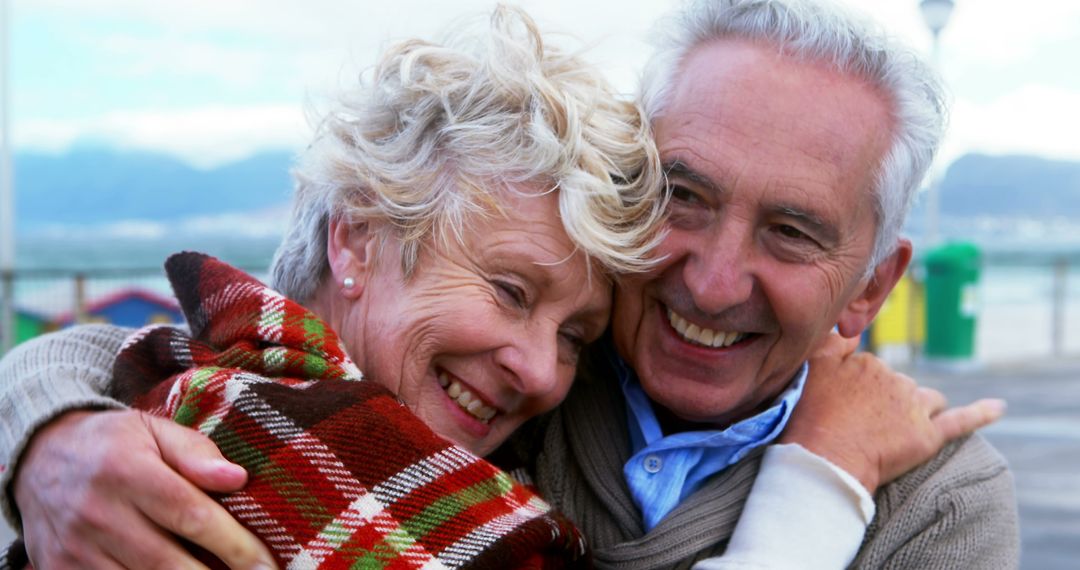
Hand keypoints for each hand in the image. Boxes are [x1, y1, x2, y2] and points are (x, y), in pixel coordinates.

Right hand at [13, 409, 277, 568]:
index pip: (191, 515)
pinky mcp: (60, 569)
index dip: (234, 544)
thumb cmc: (114, 443)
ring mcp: (76, 547)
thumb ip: (197, 453)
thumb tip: (238, 478)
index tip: (266, 562)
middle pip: (168, 561)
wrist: (38, 456)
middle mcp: (98, 512)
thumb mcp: (154, 430)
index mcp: (127, 471)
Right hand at [781, 334, 1004, 492]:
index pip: (871, 369)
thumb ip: (833, 342)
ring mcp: (915, 408)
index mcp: (869, 362)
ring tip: (892, 433)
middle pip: (899, 385)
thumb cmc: (811, 418)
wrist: (825, 460)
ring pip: (925, 400)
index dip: (857, 389)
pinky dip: (981, 413)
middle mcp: (896, 379)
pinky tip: (997, 407)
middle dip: (887, 401)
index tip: (843, 406)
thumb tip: (848, 325)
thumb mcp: (811, 367)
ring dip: (915, 410)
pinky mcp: (928, 437)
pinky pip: (962, 421)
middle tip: (859, 426)